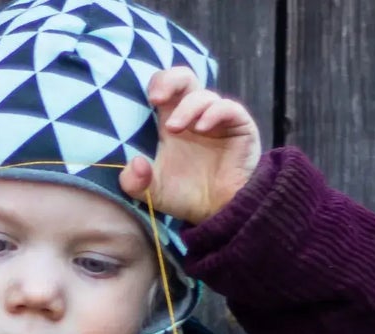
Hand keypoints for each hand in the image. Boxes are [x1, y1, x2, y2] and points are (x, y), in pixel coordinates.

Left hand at [119, 68, 261, 226]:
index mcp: (174, 120)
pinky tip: (201, 128)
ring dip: (187, 108)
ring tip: (174, 129)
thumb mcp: (154, 193)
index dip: (158, 84)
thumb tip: (135, 163)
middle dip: (170, 80)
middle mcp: (196, 115)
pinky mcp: (240, 127)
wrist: (218, 214)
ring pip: (204, 96)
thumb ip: (134, 183)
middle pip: (185, 78)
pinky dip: (213, 113)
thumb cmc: (187, 198)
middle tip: (156, 99)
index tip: (150, 99)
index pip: (166, 87)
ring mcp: (218, 119)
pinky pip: (229, 108)